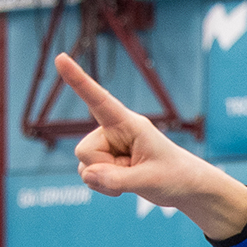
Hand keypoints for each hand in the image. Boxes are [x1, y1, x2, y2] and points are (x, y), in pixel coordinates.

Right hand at [56, 53, 246, 238]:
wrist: (186, 189)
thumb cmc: (175, 176)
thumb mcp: (150, 180)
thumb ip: (116, 179)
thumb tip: (86, 174)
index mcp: (129, 124)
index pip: (99, 100)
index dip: (78, 80)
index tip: (61, 57)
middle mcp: (114, 131)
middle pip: (84, 151)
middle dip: (103, 169)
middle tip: (135, 172)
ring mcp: (108, 147)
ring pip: (84, 166)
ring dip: (104, 181)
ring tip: (133, 178)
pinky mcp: (106, 162)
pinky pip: (88, 177)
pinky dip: (103, 187)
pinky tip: (124, 187)